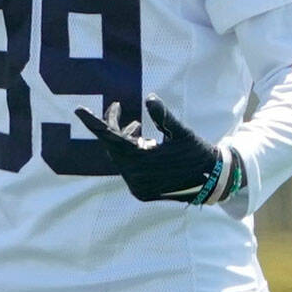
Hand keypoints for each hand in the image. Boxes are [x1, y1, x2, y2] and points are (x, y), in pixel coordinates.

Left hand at [74, 93, 244, 203]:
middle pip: (113, 147)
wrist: (212, 182)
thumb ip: (163, 116)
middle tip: (115, 106)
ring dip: (124, 140)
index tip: (79, 109)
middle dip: (113, 126)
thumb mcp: (181, 132)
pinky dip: (130, 155)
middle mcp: (135, 177)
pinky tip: (141, 143)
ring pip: (120, 158)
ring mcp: (137, 187)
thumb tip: (149, 97)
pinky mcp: (142, 193)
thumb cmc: (198, 153)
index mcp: (142, 161)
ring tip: (136, 125)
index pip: (111, 138)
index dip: (94, 122)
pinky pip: (129, 170)